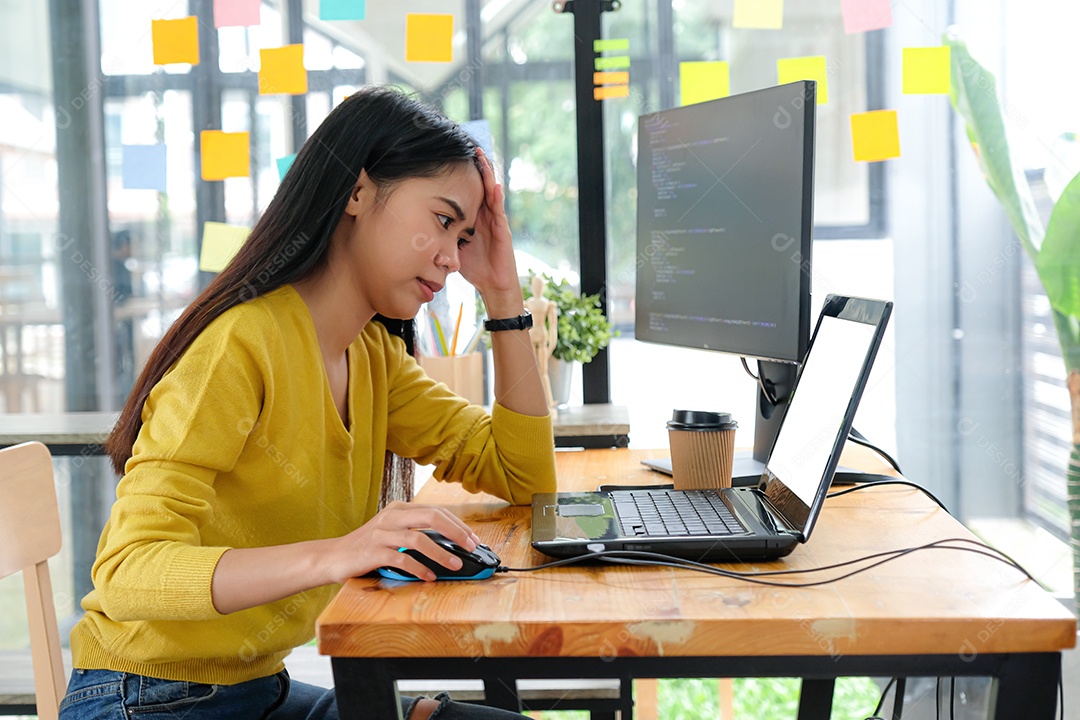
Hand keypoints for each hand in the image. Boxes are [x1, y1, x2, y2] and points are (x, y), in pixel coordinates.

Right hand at [319, 502, 483, 583]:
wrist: (332, 557)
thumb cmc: (367, 548)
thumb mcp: (392, 533)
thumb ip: (415, 533)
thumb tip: (451, 547)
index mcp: (399, 508)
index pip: (437, 511)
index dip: (459, 525)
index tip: (474, 539)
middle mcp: (391, 516)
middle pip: (432, 517)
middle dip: (457, 533)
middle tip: (471, 548)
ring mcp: (381, 533)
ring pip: (419, 538)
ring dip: (441, 553)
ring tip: (455, 565)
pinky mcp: (373, 551)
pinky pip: (402, 558)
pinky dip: (419, 568)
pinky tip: (429, 577)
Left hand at [458, 148, 522, 315]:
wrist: (492, 285)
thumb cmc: (474, 266)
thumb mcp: (452, 245)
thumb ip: (442, 232)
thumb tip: (417, 224)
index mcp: (473, 216)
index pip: (468, 190)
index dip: (463, 174)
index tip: (454, 156)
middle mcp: (485, 214)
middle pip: (480, 185)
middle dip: (477, 166)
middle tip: (470, 146)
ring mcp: (495, 220)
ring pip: (491, 192)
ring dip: (487, 174)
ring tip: (482, 157)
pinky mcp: (502, 229)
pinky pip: (498, 210)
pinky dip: (496, 197)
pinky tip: (493, 185)